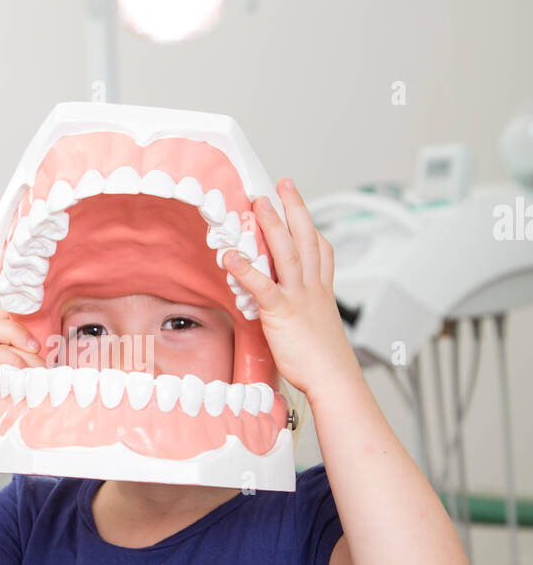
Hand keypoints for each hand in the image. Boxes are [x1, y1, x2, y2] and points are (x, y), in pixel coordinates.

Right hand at [0, 307, 45, 445]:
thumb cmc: (5, 421)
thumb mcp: (22, 386)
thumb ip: (30, 368)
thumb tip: (57, 356)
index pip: (0, 320)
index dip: (20, 315)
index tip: (46, 319)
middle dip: (21, 326)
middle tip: (41, 345)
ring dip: (18, 340)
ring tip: (36, 362)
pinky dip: (9, 359)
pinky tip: (22, 373)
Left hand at [222, 180, 357, 400]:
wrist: (334, 379)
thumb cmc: (325, 364)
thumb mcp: (318, 331)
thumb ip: (304, 317)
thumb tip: (295, 320)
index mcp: (322, 292)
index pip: (321, 251)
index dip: (311, 227)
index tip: (301, 209)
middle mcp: (312, 288)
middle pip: (306, 238)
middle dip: (293, 208)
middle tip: (282, 184)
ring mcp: (299, 297)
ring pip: (286, 251)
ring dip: (272, 224)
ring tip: (259, 203)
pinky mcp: (282, 312)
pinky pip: (262, 285)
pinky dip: (245, 268)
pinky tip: (231, 255)